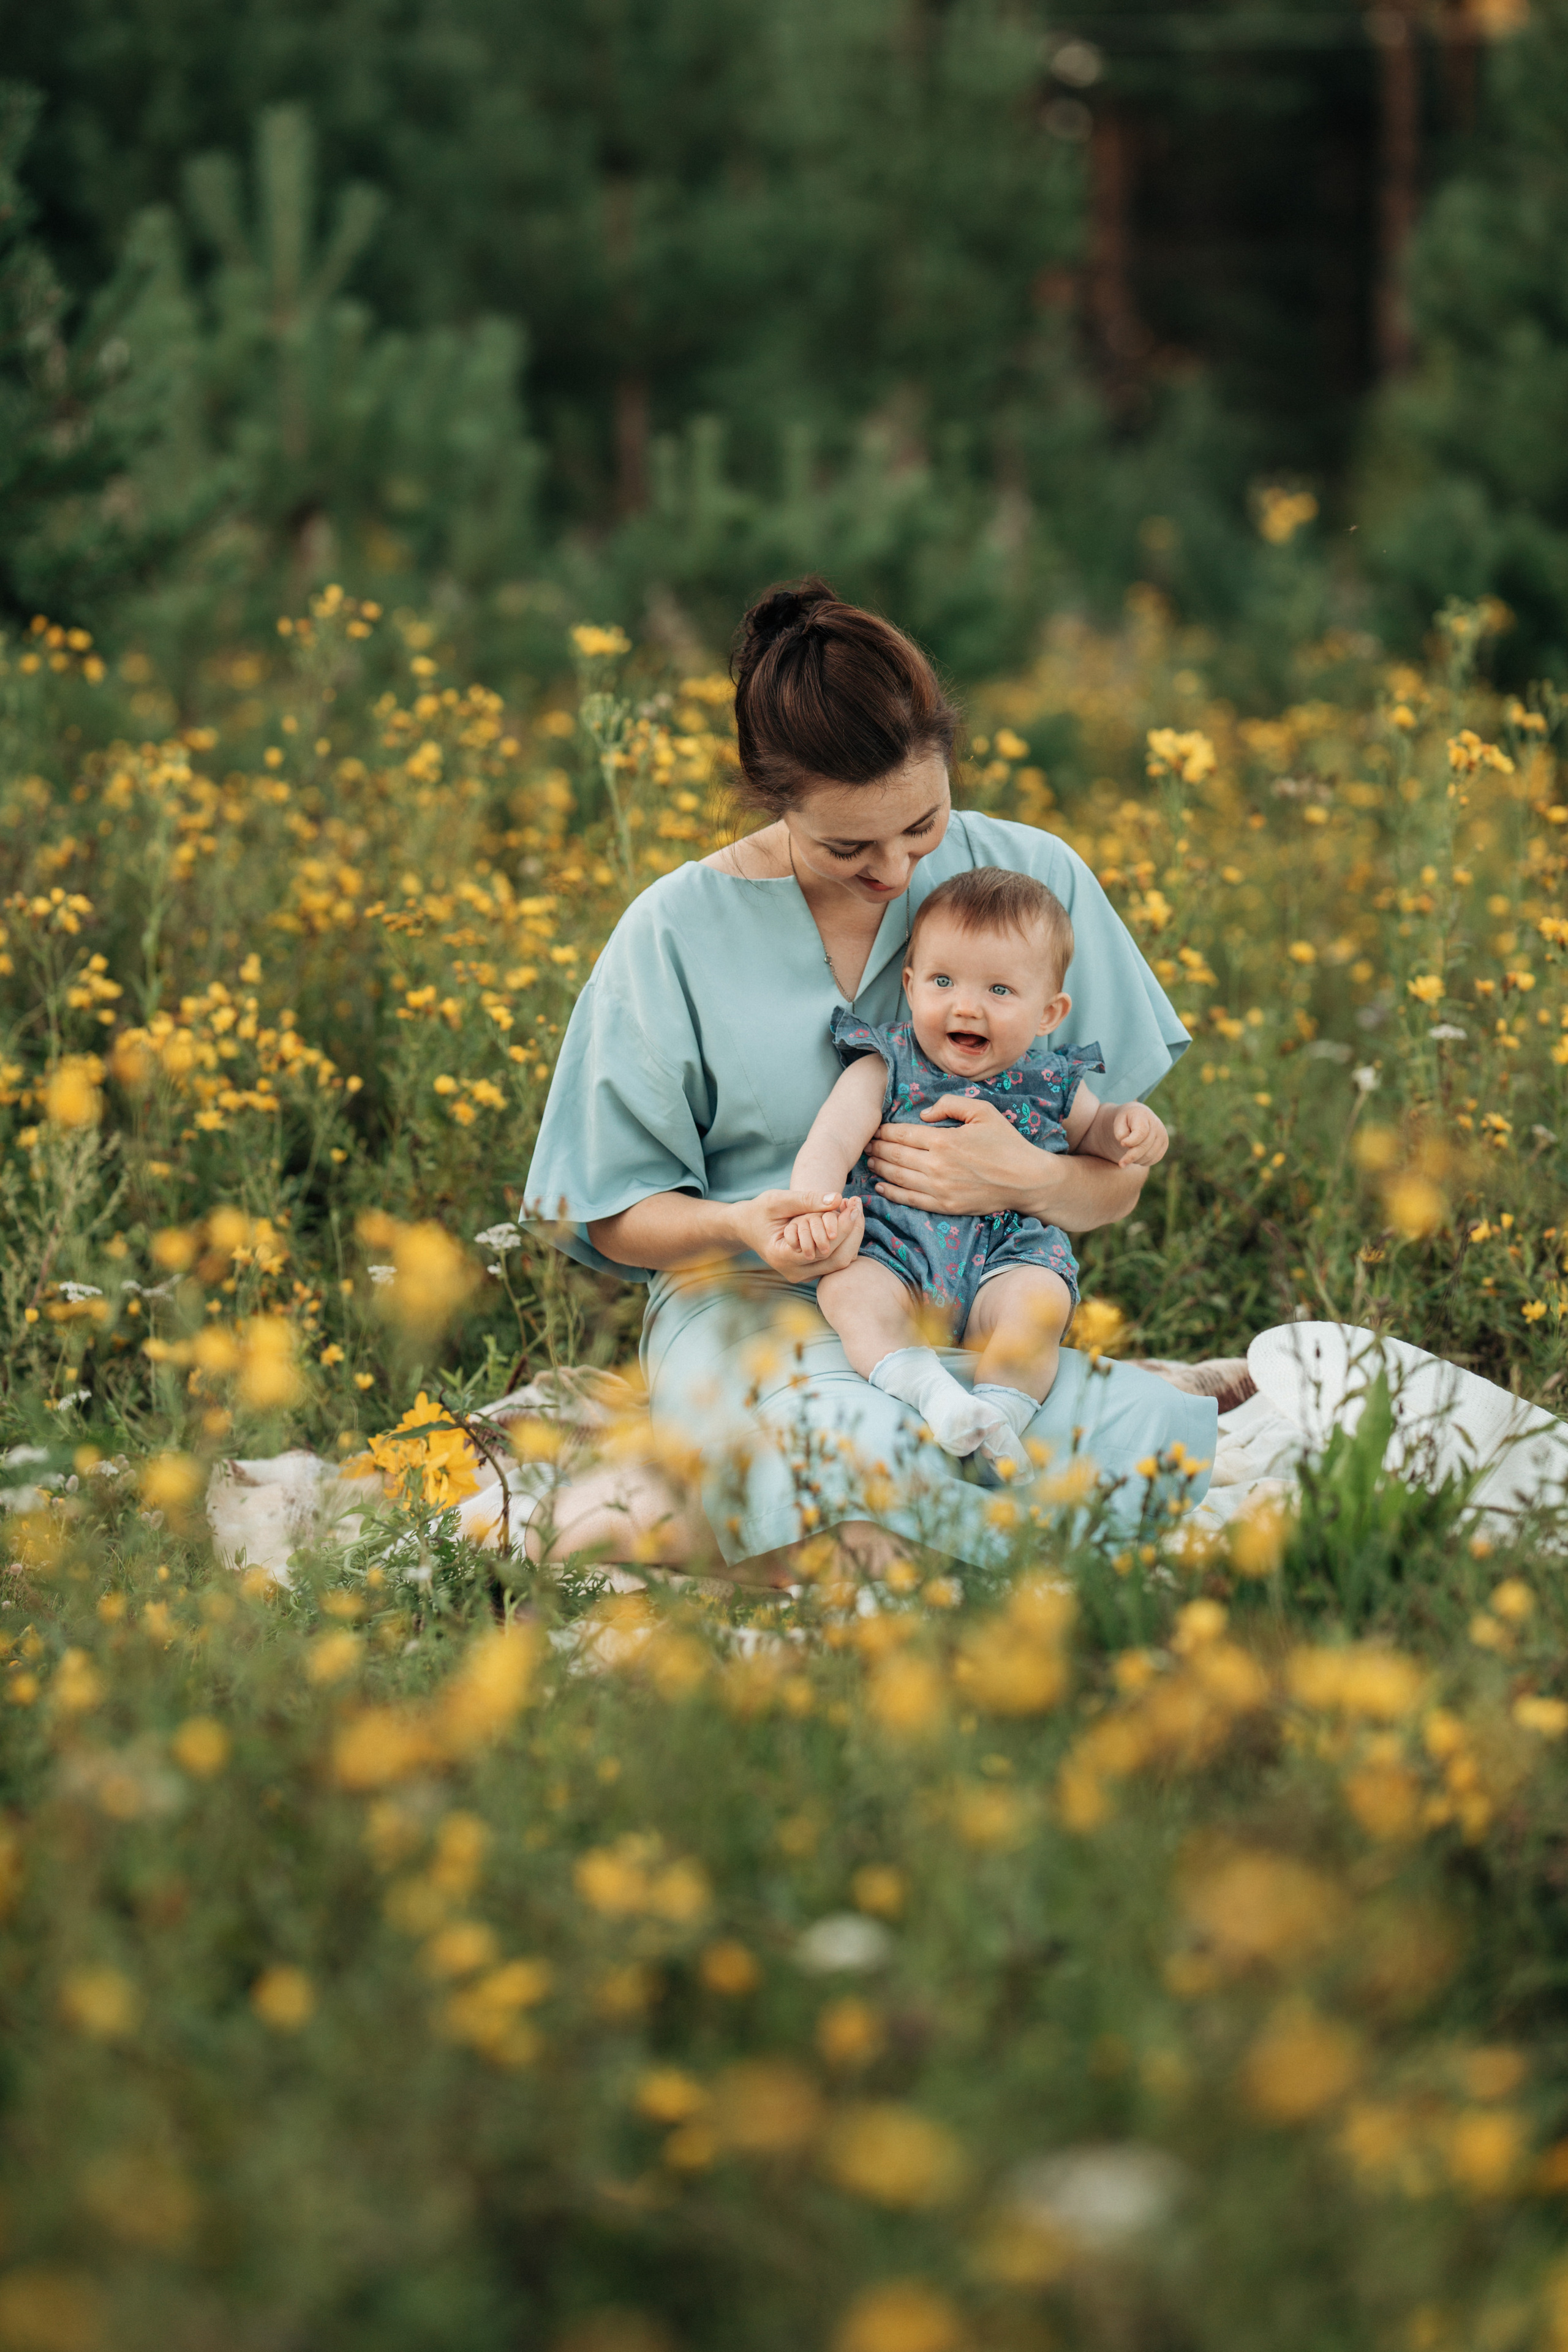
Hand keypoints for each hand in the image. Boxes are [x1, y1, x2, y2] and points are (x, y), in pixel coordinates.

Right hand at [740, 1189, 863, 1277]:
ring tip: (854, 1209)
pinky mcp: (809, 1271)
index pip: (823, 1247)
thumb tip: (837, 1199)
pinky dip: (844, 1241)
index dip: (842, 1226)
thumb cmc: (759, 1210)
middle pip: (837, 1258)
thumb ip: (806, 1200)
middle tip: (857, 1205)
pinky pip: (834, 1260)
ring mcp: (802, 1275)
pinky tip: (846, 1220)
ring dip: (851, 1236)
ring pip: (839, 1261)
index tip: (853, 1203)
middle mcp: (794, 1272)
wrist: (746, 1226)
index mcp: (782, 1256)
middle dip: (852, 1231)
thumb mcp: (778, 1200)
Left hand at [865, 1095, 1049, 1215]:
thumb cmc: (1006, 1143)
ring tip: (870, 1161)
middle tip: (866, 1143)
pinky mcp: (944, 1206)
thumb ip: (950, 1105)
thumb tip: (922, 1115)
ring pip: (898, 1177)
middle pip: (895, 1155)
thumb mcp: (983, 1111)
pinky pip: (910, 1200)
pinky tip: (881, 1186)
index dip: (885, 1131)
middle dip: (877, 1148)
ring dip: (880, 1168)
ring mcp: (939, 1189)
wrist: (1027, 1181)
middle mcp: (936, 1165)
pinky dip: (892, 1193)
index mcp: (944, 1140)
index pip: (902, 1134)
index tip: (876, 1129)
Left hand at [1108, 1102, 1167, 1167]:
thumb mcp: (1118, 1123)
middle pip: (1144, 1146)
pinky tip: (1137, 1158)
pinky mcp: (1164, 1144)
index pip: (1141, 1133)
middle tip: (1121, 1163)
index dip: (1131, 1141)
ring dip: (1136, 1160)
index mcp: (1143, 1116)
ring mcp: (1162, 1135)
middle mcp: (1156, 1125)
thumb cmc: (1126, 1121)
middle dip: (1131, 1156)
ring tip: (1128, 1157)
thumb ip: (1120, 1133)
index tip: (1122, 1144)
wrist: (1139, 1117)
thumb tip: (1126, 1145)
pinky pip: (1154, 1159)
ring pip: (1149, 1155)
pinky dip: (1144, 1162)